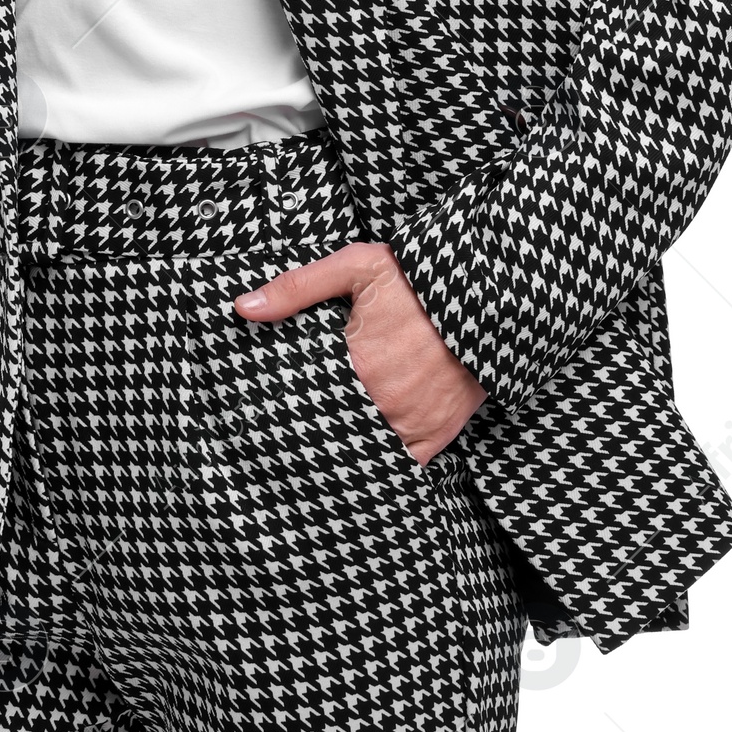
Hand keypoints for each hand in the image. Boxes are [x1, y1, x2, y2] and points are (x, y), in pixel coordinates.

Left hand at [235, 241, 486, 463]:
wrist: (489, 292)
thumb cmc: (419, 278)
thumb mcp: (356, 267)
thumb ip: (296, 288)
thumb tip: (242, 308)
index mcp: (357, 366)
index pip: (307, 407)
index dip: (289, 414)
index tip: (270, 420)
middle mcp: (384, 401)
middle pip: (334, 432)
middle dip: (315, 435)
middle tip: (291, 443)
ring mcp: (413, 422)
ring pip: (367, 452)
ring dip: (349, 449)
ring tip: (325, 453)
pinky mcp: (438, 433)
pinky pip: (404, 464)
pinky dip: (386, 462)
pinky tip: (368, 458)